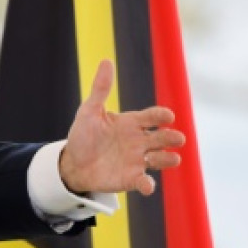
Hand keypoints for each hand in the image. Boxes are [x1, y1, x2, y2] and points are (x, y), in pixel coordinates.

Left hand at [59, 60, 184, 196]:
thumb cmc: (83, 135)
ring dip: (168, 159)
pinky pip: (145, 182)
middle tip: (176, 138)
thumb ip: (100, 88)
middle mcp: (140, 141)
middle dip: (172, 137)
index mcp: (133, 123)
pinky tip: (146, 185)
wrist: (72, 164)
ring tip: (172, 158)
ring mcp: (138, 160)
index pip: (153, 117)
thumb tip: (106, 61)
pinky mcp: (132, 178)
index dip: (161, 117)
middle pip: (163, 138)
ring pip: (161, 159)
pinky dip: (148, 185)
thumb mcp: (89, 111)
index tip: (167, 117)